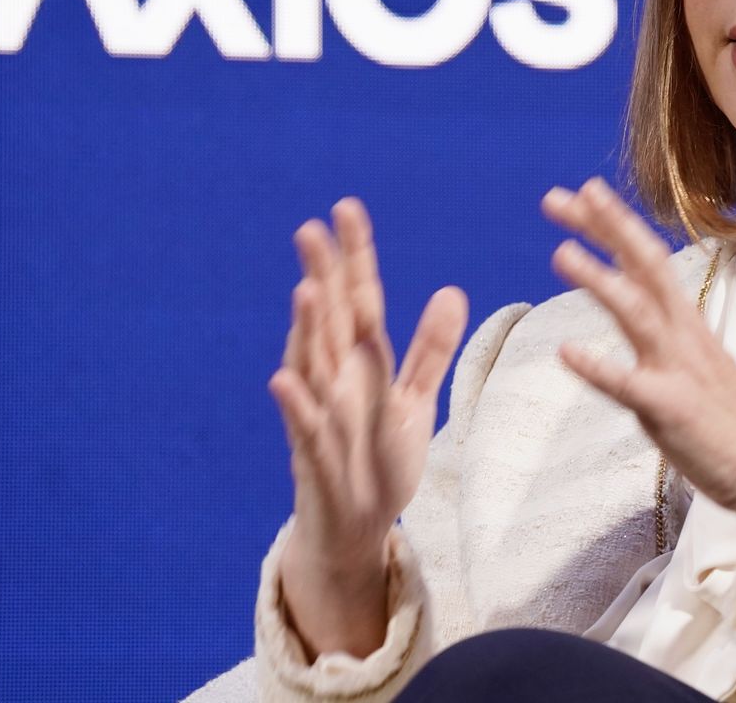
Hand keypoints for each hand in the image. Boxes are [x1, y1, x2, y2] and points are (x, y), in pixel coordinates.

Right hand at [268, 197, 468, 657]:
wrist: (357, 527)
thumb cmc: (380, 461)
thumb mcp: (413, 400)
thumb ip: (430, 349)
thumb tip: (451, 291)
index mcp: (362, 362)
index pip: (359, 298)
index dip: (354, 255)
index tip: (345, 208)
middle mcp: (335, 380)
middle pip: (328, 319)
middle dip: (320, 276)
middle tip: (311, 229)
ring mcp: (320, 416)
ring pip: (311, 365)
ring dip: (305, 330)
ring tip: (305, 290)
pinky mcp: (313, 457)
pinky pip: (304, 428)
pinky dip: (295, 405)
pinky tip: (284, 379)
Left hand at [542, 177, 735, 536]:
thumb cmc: (728, 422)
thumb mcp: (694, 363)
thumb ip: (661, 333)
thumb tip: (632, 303)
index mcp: (687, 324)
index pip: (649, 260)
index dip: (615, 224)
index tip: (582, 192)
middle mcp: (683, 336)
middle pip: (646, 267)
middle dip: (605, 228)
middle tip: (559, 196)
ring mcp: (679, 369)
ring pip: (637, 313)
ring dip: (600, 280)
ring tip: (561, 252)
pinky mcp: (672, 409)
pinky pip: (629, 385)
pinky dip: (598, 367)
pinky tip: (566, 352)